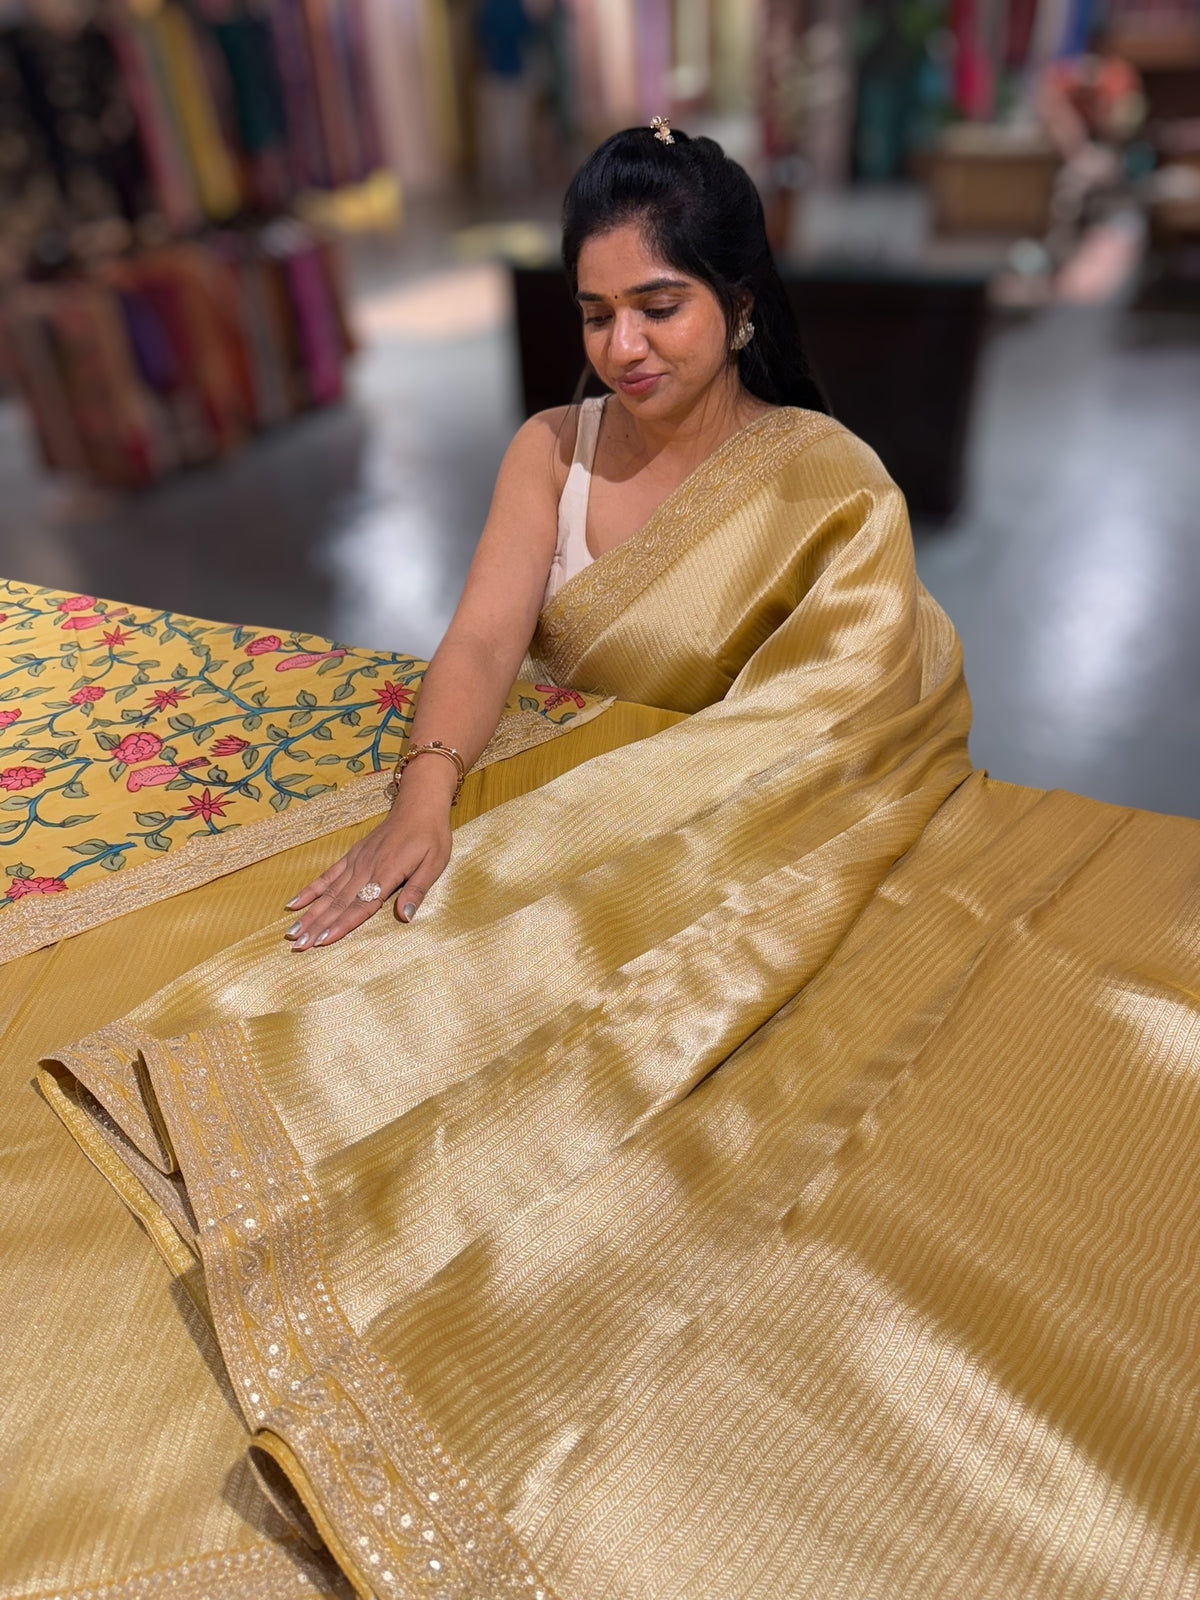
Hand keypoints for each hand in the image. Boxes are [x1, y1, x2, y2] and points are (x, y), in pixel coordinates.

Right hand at [283, 795, 451, 949]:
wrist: (418, 806)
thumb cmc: (430, 837)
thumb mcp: (434, 864)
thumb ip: (417, 890)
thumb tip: (405, 916)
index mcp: (387, 873)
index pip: (361, 906)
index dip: (341, 925)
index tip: (322, 942)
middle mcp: (366, 868)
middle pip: (338, 903)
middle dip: (316, 926)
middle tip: (297, 944)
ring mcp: (356, 862)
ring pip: (329, 893)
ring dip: (309, 913)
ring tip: (291, 932)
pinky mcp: (352, 856)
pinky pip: (327, 875)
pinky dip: (311, 890)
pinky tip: (295, 902)